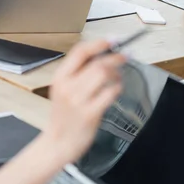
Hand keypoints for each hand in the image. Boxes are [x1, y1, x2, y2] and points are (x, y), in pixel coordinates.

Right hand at [44, 39, 123, 164]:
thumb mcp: (63, 89)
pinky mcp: (90, 113)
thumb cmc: (63, 115)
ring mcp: (78, 100)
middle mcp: (67, 86)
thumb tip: (101, 55)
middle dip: (115, 57)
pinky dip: (117, 87)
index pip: (80, 51)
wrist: (57, 143)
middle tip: (126, 55)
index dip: (98, 43)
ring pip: (103, 75)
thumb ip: (77, 73)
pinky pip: (110, 93)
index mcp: (60, 77)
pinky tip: (117, 88)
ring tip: (119, 75)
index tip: (112, 40)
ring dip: (117, 72)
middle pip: (96, 62)